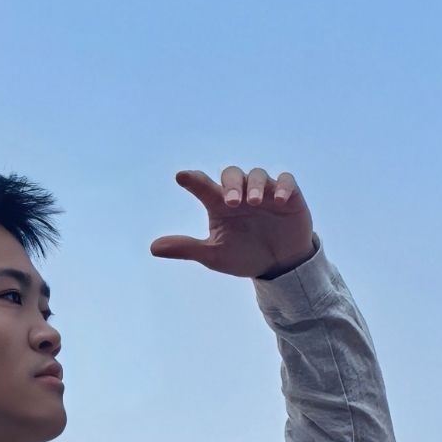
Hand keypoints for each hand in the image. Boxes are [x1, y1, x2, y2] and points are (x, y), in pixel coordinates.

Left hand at [150, 167, 316, 279]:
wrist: (278, 266)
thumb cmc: (244, 256)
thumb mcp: (214, 255)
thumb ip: (186, 248)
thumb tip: (153, 248)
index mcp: (220, 204)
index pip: (203, 186)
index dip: (193, 180)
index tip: (181, 177)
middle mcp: (241, 194)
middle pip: (232, 175)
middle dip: (230, 184)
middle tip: (229, 202)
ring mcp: (265, 193)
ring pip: (257, 175)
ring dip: (254, 186)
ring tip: (253, 202)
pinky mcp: (289, 196)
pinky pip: (286, 181)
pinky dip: (282, 187)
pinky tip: (278, 200)